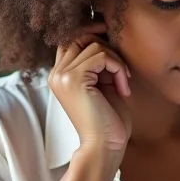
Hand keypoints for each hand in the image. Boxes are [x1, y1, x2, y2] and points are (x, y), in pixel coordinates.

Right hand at [48, 26, 131, 154]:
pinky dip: (118, 68)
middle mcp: (56, 73)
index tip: (115, 47)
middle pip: (81, 36)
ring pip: (94, 45)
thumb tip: (105, 34)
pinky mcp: (74, 79)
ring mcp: (62, 75)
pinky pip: (101, 56)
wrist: (105, 146)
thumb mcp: (103, 84)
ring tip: (123, 83)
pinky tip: (123, 88)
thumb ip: (98, 62)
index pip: (73, 38)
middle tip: (121, 70)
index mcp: (60, 74)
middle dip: (107, 47)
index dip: (93, 35)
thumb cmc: (108, 120)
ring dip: (116, 61)